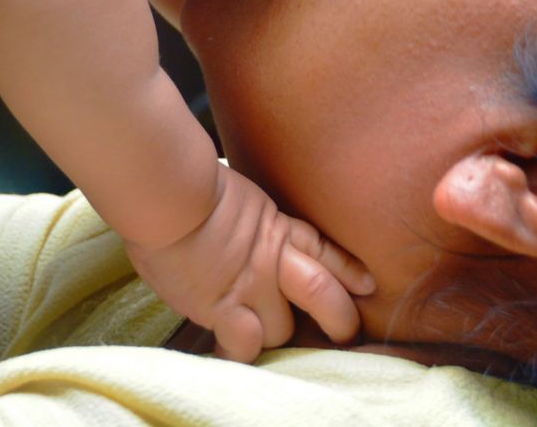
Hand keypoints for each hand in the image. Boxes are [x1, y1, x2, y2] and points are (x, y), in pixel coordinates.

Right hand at [124, 165, 376, 361]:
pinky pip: (245, 344)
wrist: (168, 194)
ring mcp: (251, 286)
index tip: (368, 285)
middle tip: (342, 332)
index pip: (324, 251)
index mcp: (276, 227)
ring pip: (284, 328)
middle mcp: (273, 259)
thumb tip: (231, 229)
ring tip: (262, 338)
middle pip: (323, 295)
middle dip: (338, 318)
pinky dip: (239, 350)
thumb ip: (243, 219)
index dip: (348, 271)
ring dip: (274, 335)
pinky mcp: (223, 308)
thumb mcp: (232, 196)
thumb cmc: (185, 185)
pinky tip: (228, 348)